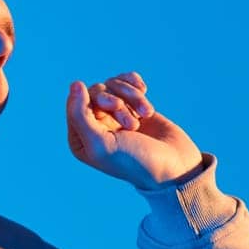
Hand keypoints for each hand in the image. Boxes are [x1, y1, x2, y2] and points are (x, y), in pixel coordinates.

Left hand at [65, 71, 203, 188]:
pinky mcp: (133, 107)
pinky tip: (145, 92)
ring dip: (131, 95)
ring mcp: (114, 116)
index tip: (117, 107)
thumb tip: (75, 83)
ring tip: (146, 113)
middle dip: (117, 100)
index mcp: (80, 138)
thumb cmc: (135, 160)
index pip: (77, 102)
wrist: (174, 166)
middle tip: (133, 123)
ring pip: (113, 85)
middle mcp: (94, 126)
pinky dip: (135, 86)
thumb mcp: (100, 143)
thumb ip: (79, 114)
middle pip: (96, 91)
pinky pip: (126, 83)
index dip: (98, 99)